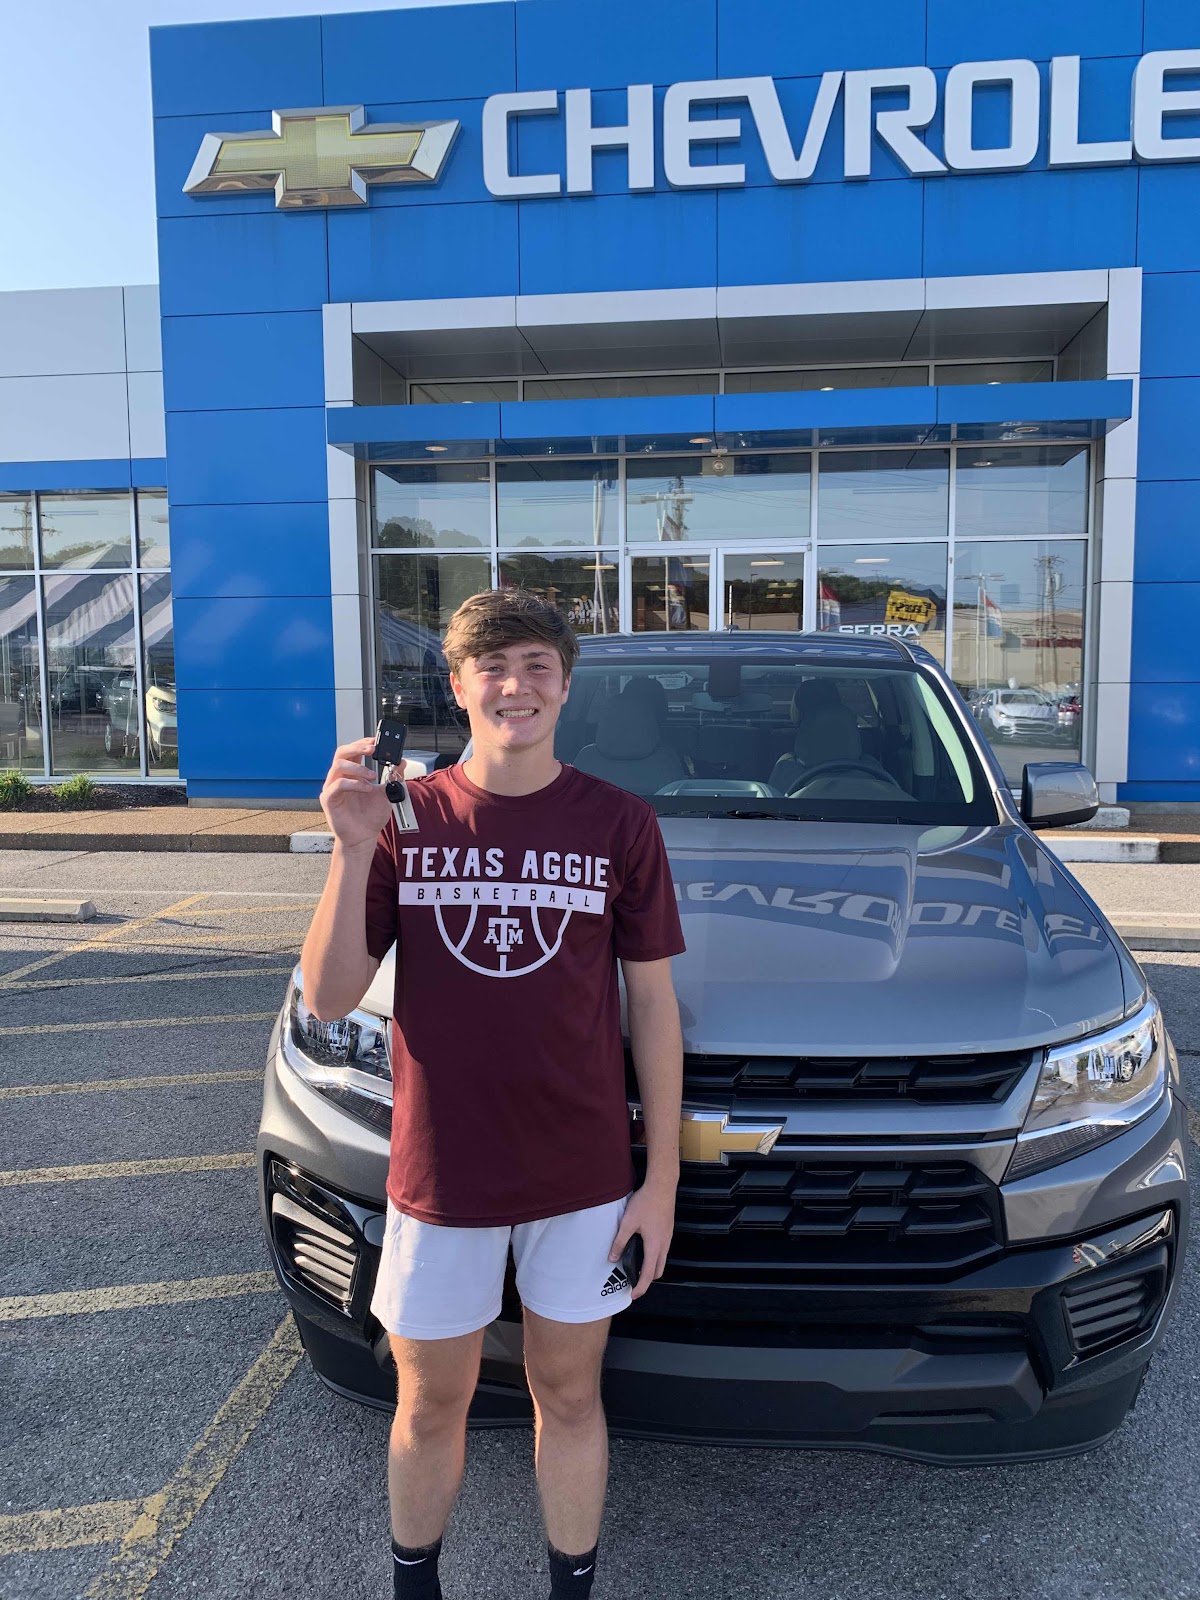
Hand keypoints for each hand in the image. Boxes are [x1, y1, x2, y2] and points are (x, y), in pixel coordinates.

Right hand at [319, 737, 396, 850]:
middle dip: (358, 747)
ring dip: (358, 767)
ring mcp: (332, 787)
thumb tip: (402, 761)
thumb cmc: (371, 816)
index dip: (363, 742)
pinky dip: (354, 783)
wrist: (364, 837)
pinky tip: (367, 788)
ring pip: (338, 765)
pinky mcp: (328, 799)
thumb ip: (394, 777)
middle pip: (342, 752)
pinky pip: (337, 785)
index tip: (376, 740)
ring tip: (372, 776)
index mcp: (352, 773)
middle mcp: (339, 777)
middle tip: (373, 749)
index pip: (353, 750)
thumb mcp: (387, 793)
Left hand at [608, 1178, 675, 1299]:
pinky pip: (663, 1250)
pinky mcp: (668, 1230)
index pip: (648, 1274)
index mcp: (654, 1245)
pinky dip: (655, 1257)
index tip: (633, 1295)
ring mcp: (668, 1237)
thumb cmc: (646, 1202)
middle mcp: (664, 1244)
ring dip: (652, 1268)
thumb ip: (620, 1241)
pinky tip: (644, 1249)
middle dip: (647, 1280)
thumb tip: (612, 1258)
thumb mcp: (628, 1222)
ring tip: (637, 1266)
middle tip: (634, 1282)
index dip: (641, 1287)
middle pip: (658, 1270)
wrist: (662, 1186)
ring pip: (662, 1260)